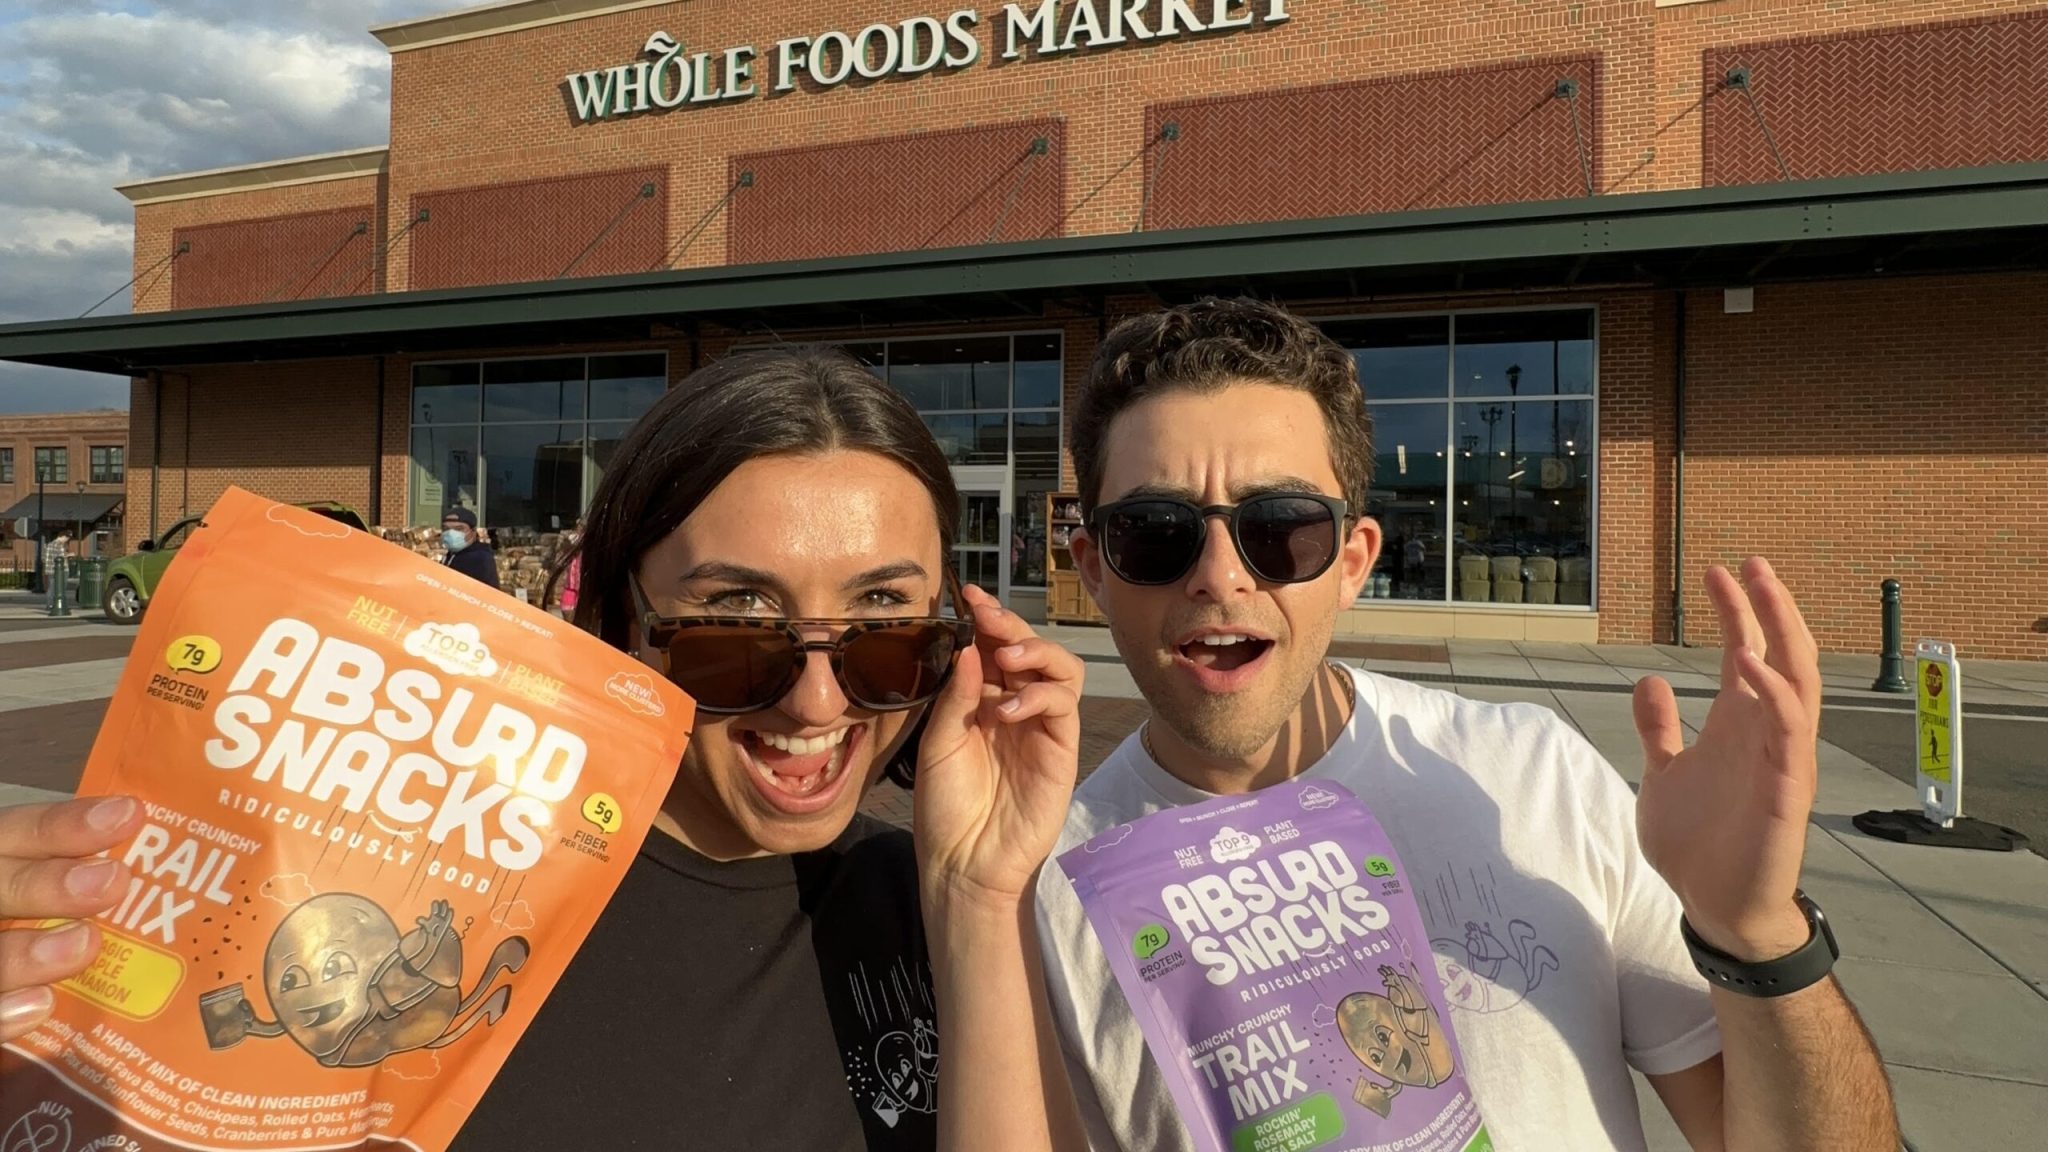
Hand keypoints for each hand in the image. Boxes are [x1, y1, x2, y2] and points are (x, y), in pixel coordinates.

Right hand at [1, 795, 143, 1041]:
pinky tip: (42, 1005)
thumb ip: (105, 879)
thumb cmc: (69, 931)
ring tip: (85, 945)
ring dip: (29, 952)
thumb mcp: (77, 895)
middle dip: (52, 883)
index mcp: (6, 865)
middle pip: (3, 885)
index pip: (25, 832)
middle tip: (114, 881)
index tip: (130, 814)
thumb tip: (195, 864)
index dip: (70, 825)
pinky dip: (6, 1011)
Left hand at [914, 585, 1083, 914]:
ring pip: (1060, 668)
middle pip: (1029, 649)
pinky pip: (1064, 706)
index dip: (985, 619)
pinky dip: (1039, 696)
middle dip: (1010, 624)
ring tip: (1007, 658)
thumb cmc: (945, 808)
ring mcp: (1041, 727)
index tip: (967, 594)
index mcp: (982, 701)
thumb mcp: (938, 743)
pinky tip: (1007, 710)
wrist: (963, 863)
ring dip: (1036, 651)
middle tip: (988, 616)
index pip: (991, 648)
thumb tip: (968, 646)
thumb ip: (956, 695)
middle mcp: (1015, 707)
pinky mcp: (1061, 749)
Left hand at [1634, 558, 1819, 961]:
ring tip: (1757, 592)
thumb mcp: (1663, 774)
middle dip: (1770, 608)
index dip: (1738, 612)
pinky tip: (1746, 663)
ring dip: (1782, 635)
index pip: (1748, 653)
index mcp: (1739, 726)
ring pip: (1798, 684)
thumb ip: (1659, 729)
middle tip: (1752, 563)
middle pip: (1783, 656)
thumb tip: (1651, 681)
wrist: (1712, 906)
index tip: (1720, 571)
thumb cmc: (1696, 844)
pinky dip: (1771, 695)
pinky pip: (1788, 734)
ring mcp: (1780, 760)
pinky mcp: (1784, 791)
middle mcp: (1765, 735)